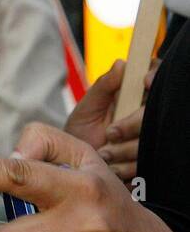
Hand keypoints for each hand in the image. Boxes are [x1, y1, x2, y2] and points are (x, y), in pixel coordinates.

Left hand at [64, 59, 155, 184]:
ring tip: (104, 153)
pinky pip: (150, 162)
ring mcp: (152, 138)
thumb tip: (121, 64)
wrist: (75, 166)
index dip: (155, 76)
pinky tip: (113, 167)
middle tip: (110, 132)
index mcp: (135, 97)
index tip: (145, 82)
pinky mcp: (151, 160)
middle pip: (156, 111)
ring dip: (126, 149)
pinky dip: (129, 167)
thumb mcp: (87, 108)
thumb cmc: (81, 133)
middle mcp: (148, 115)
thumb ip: (104, 87)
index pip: (155, 79)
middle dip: (132, 124)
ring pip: (154, 139)